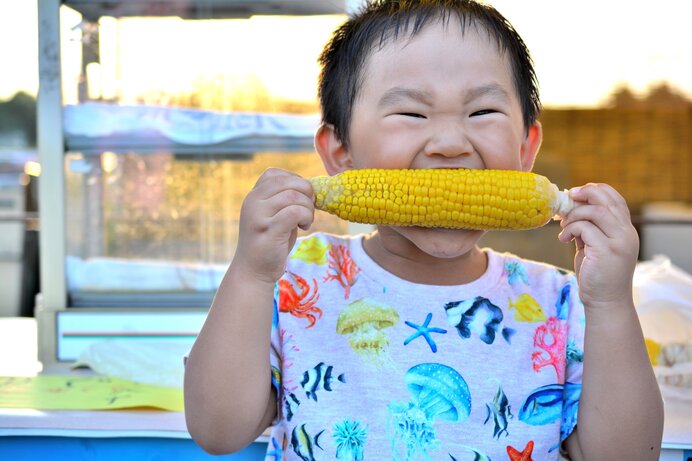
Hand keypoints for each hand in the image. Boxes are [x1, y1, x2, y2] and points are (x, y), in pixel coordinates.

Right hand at [234, 168, 314, 283]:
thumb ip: (284, 199)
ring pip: (293, 196)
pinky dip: (306, 217)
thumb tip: (311, 188)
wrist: (253, 272)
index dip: (295, 181)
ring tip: (306, 221)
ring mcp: (258, 216)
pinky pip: (295, 212)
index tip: (301, 198)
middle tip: (308, 209)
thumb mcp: (273, 216)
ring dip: (308, 208)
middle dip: (306, 192)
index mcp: (253, 196)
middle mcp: (252, 202)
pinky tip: (303, 227)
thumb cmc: (269, 243)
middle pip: (286, 181)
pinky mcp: (268, 230)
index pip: (274, 174)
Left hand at [557, 183, 638, 308]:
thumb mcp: (594, 246)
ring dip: (574, 215)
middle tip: (567, 199)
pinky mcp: (606, 251)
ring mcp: (619, 242)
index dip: (594, 190)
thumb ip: (589, 229)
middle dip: (584, 194)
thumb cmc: (597, 275)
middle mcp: (627, 233)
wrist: (605, 302)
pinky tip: (563, 239)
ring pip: (595, 212)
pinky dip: (570, 229)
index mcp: (626, 230)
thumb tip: (571, 209)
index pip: (615, 198)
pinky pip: (584, 228)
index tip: (576, 194)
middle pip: (606, 200)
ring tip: (563, 226)